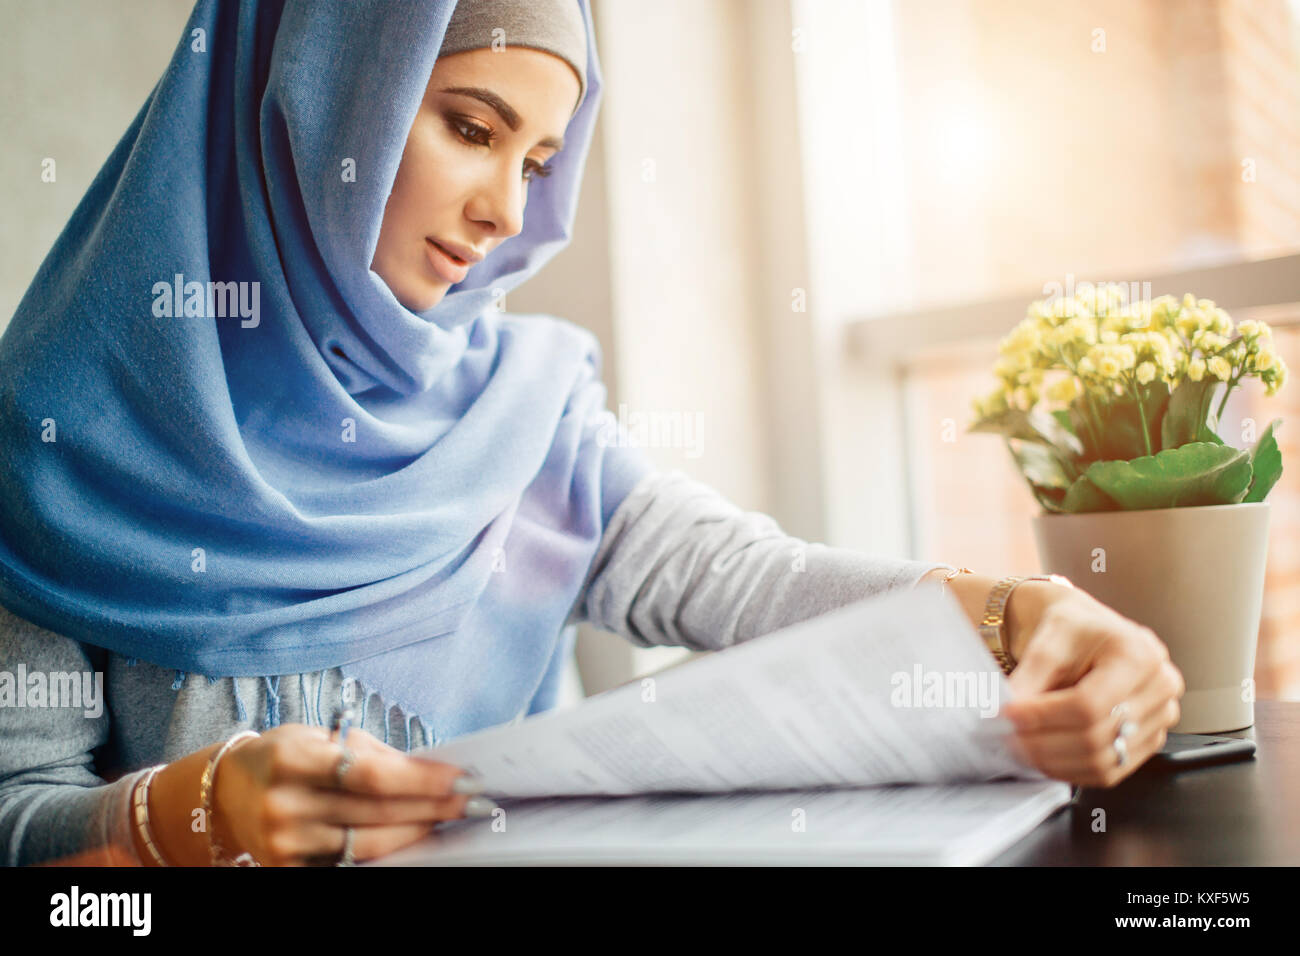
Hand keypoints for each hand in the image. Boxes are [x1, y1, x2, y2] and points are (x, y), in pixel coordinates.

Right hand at [210, 723, 483, 864]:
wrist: (225, 794)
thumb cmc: (282, 757)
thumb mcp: (318, 737)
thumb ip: (369, 754)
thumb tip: (429, 771)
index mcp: (294, 760)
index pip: (371, 775)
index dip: (422, 779)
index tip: (461, 777)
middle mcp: (286, 804)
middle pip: (376, 812)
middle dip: (432, 806)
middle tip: (471, 800)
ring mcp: (285, 842)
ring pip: (368, 844)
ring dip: (416, 830)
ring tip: (447, 817)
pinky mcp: (287, 868)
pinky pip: (348, 862)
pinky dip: (384, 850)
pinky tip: (410, 837)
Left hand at [999, 584, 1184, 786]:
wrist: (1090, 631)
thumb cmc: (1075, 629)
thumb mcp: (1050, 638)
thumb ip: (1031, 676)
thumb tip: (1009, 712)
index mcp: (1139, 654)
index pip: (1089, 704)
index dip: (1044, 716)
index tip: (1009, 715)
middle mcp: (1160, 687)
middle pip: (1097, 736)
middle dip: (1044, 742)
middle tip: (1008, 736)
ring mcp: (1160, 717)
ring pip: (1104, 761)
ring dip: (1055, 761)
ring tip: (1022, 747)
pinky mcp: (1151, 740)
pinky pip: (1111, 771)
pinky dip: (1072, 771)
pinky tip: (1046, 758)